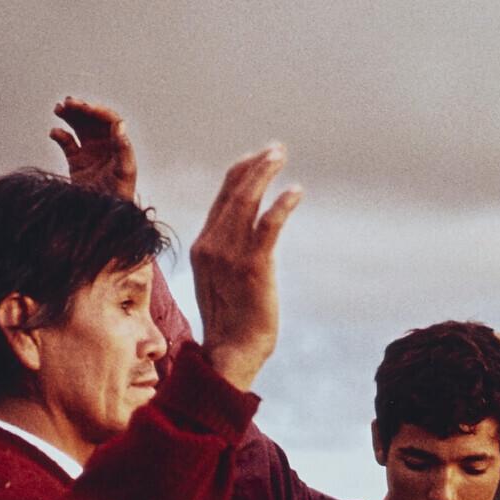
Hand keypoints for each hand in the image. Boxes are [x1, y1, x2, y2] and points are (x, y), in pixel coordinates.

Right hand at [50, 98, 137, 200]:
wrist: (104, 216)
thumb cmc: (120, 195)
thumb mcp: (125, 171)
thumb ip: (123, 148)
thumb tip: (120, 125)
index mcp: (118, 144)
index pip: (109, 120)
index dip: (98, 111)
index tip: (86, 107)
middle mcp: (104, 144)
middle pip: (92, 119)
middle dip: (80, 108)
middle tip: (68, 102)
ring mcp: (89, 151)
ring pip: (78, 126)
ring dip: (69, 115)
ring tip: (59, 108)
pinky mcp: (76, 161)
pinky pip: (66, 142)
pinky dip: (60, 135)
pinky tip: (55, 132)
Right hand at [189, 143, 299, 391]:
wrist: (233, 351)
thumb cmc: (234, 319)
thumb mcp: (223, 278)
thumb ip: (229, 252)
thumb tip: (247, 232)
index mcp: (203, 246)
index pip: (222, 198)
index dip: (241, 173)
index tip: (259, 158)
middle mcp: (211, 245)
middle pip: (232, 192)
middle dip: (255, 165)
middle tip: (276, 148)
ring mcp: (229, 255)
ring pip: (246, 201)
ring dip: (264, 174)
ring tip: (280, 155)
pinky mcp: (252, 267)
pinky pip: (267, 226)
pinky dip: (281, 205)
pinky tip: (296, 191)